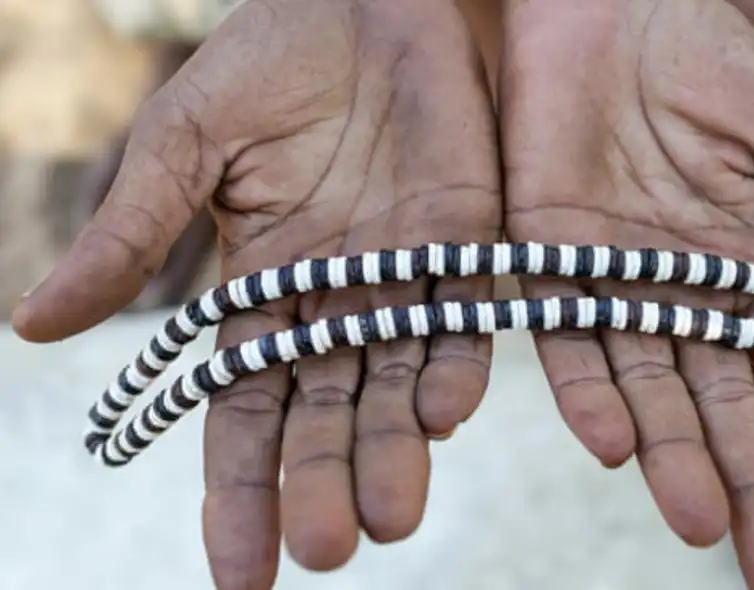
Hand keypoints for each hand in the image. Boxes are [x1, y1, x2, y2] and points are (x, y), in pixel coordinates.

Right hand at [14, 0, 499, 586]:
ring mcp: (404, 278)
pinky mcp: (466, 244)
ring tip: (391, 516)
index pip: (246, 411)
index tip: (239, 573)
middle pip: (325, 415)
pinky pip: (465, 317)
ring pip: (398, 385)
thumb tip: (35, 326)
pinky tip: (447, 412)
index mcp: (261, 291)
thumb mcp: (186, 143)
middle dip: (323, 484)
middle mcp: (336, 303)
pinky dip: (457, 363)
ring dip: (396, 451)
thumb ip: (134, 234)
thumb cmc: (268, 60)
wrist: (363, 1)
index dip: (239, 491)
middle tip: (328, 552)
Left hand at [499, 1, 753, 586]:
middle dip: (753, 488)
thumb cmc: (708, 58)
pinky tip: (616, 445)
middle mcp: (676, 292)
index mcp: (741, 270)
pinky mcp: (547, 254)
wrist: (617, 1)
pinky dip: (588, 389)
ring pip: (648, 390)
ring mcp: (612, 278)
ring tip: (701, 528)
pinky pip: (564, 334)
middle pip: (721, 409)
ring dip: (675, 460)